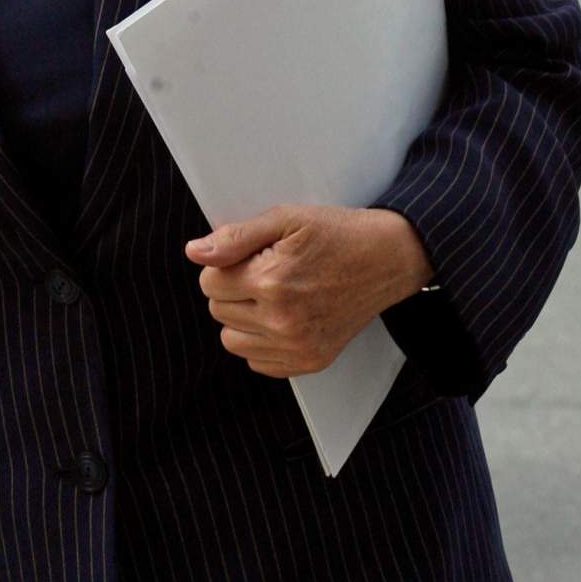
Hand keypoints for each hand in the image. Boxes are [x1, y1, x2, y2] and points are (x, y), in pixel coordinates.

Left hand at [185, 203, 432, 377]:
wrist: (387, 259)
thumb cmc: (336, 234)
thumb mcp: (285, 219)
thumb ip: (235, 237)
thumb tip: (193, 252)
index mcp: (272, 281)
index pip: (209, 282)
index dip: (225, 264)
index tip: (253, 256)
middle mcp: (283, 320)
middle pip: (218, 310)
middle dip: (233, 289)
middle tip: (268, 272)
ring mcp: (297, 346)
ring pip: (231, 341)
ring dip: (242, 319)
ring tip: (274, 295)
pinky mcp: (310, 362)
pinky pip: (257, 362)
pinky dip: (262, 342)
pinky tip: (285, 317)